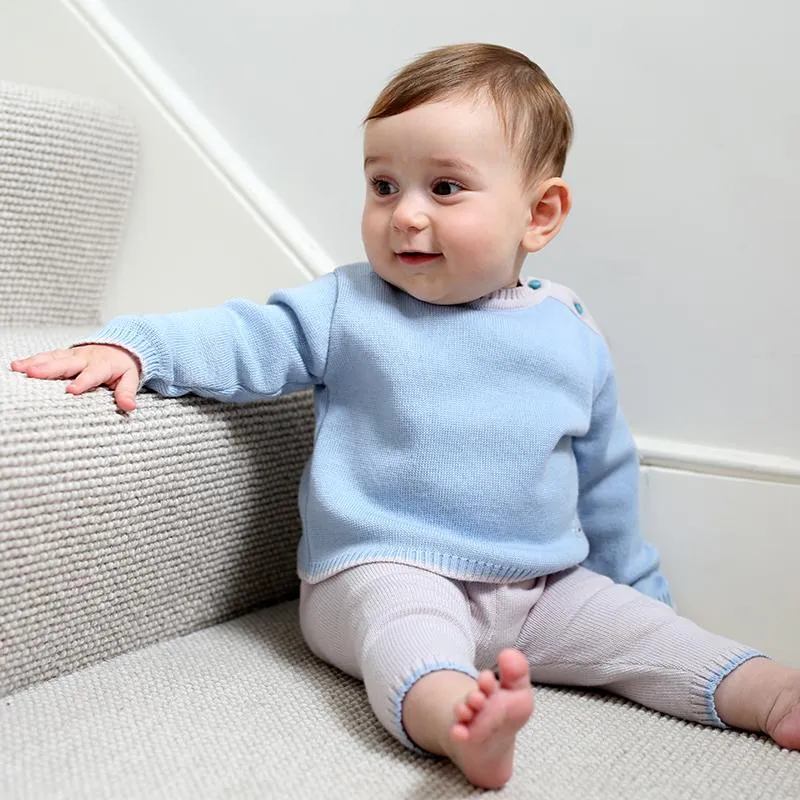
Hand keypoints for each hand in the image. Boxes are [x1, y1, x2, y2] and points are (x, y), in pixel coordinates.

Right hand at [10, 344, 141, 411]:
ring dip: (35, 362)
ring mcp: (72, 355)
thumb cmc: (123, 368)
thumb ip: (127, 392)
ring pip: (52, 358)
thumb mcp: (131, 379)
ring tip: (18, 368)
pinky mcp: (63, 354)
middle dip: (49, 369)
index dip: (82, 382)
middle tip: (32, 375)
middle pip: (65, 364)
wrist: (120, 347)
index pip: (92, 375)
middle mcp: (85, 358)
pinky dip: (32, 360)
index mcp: (102, 366)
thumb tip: (130, 407)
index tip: (71, 391)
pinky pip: (46, 356)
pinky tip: (16, 365)